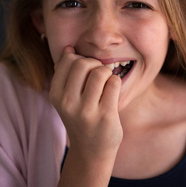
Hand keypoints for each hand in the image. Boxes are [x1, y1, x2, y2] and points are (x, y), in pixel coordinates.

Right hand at [50, 46, 122, 161]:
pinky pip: (114, 82)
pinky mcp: (105, 116)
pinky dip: (115, 82)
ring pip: (100, 71)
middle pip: (84, 63)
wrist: (91, 151)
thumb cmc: (80, 118)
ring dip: (107, 73)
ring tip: (106, 83)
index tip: (86, 69)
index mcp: (56, 94)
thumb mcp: (65, 98)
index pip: (68, 60)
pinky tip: (112, 92)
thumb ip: (65, 73)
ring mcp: (86, 110)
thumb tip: (69, 48)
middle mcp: (68, 102)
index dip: (81, 59)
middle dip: (95, 64)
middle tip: (98, 75)